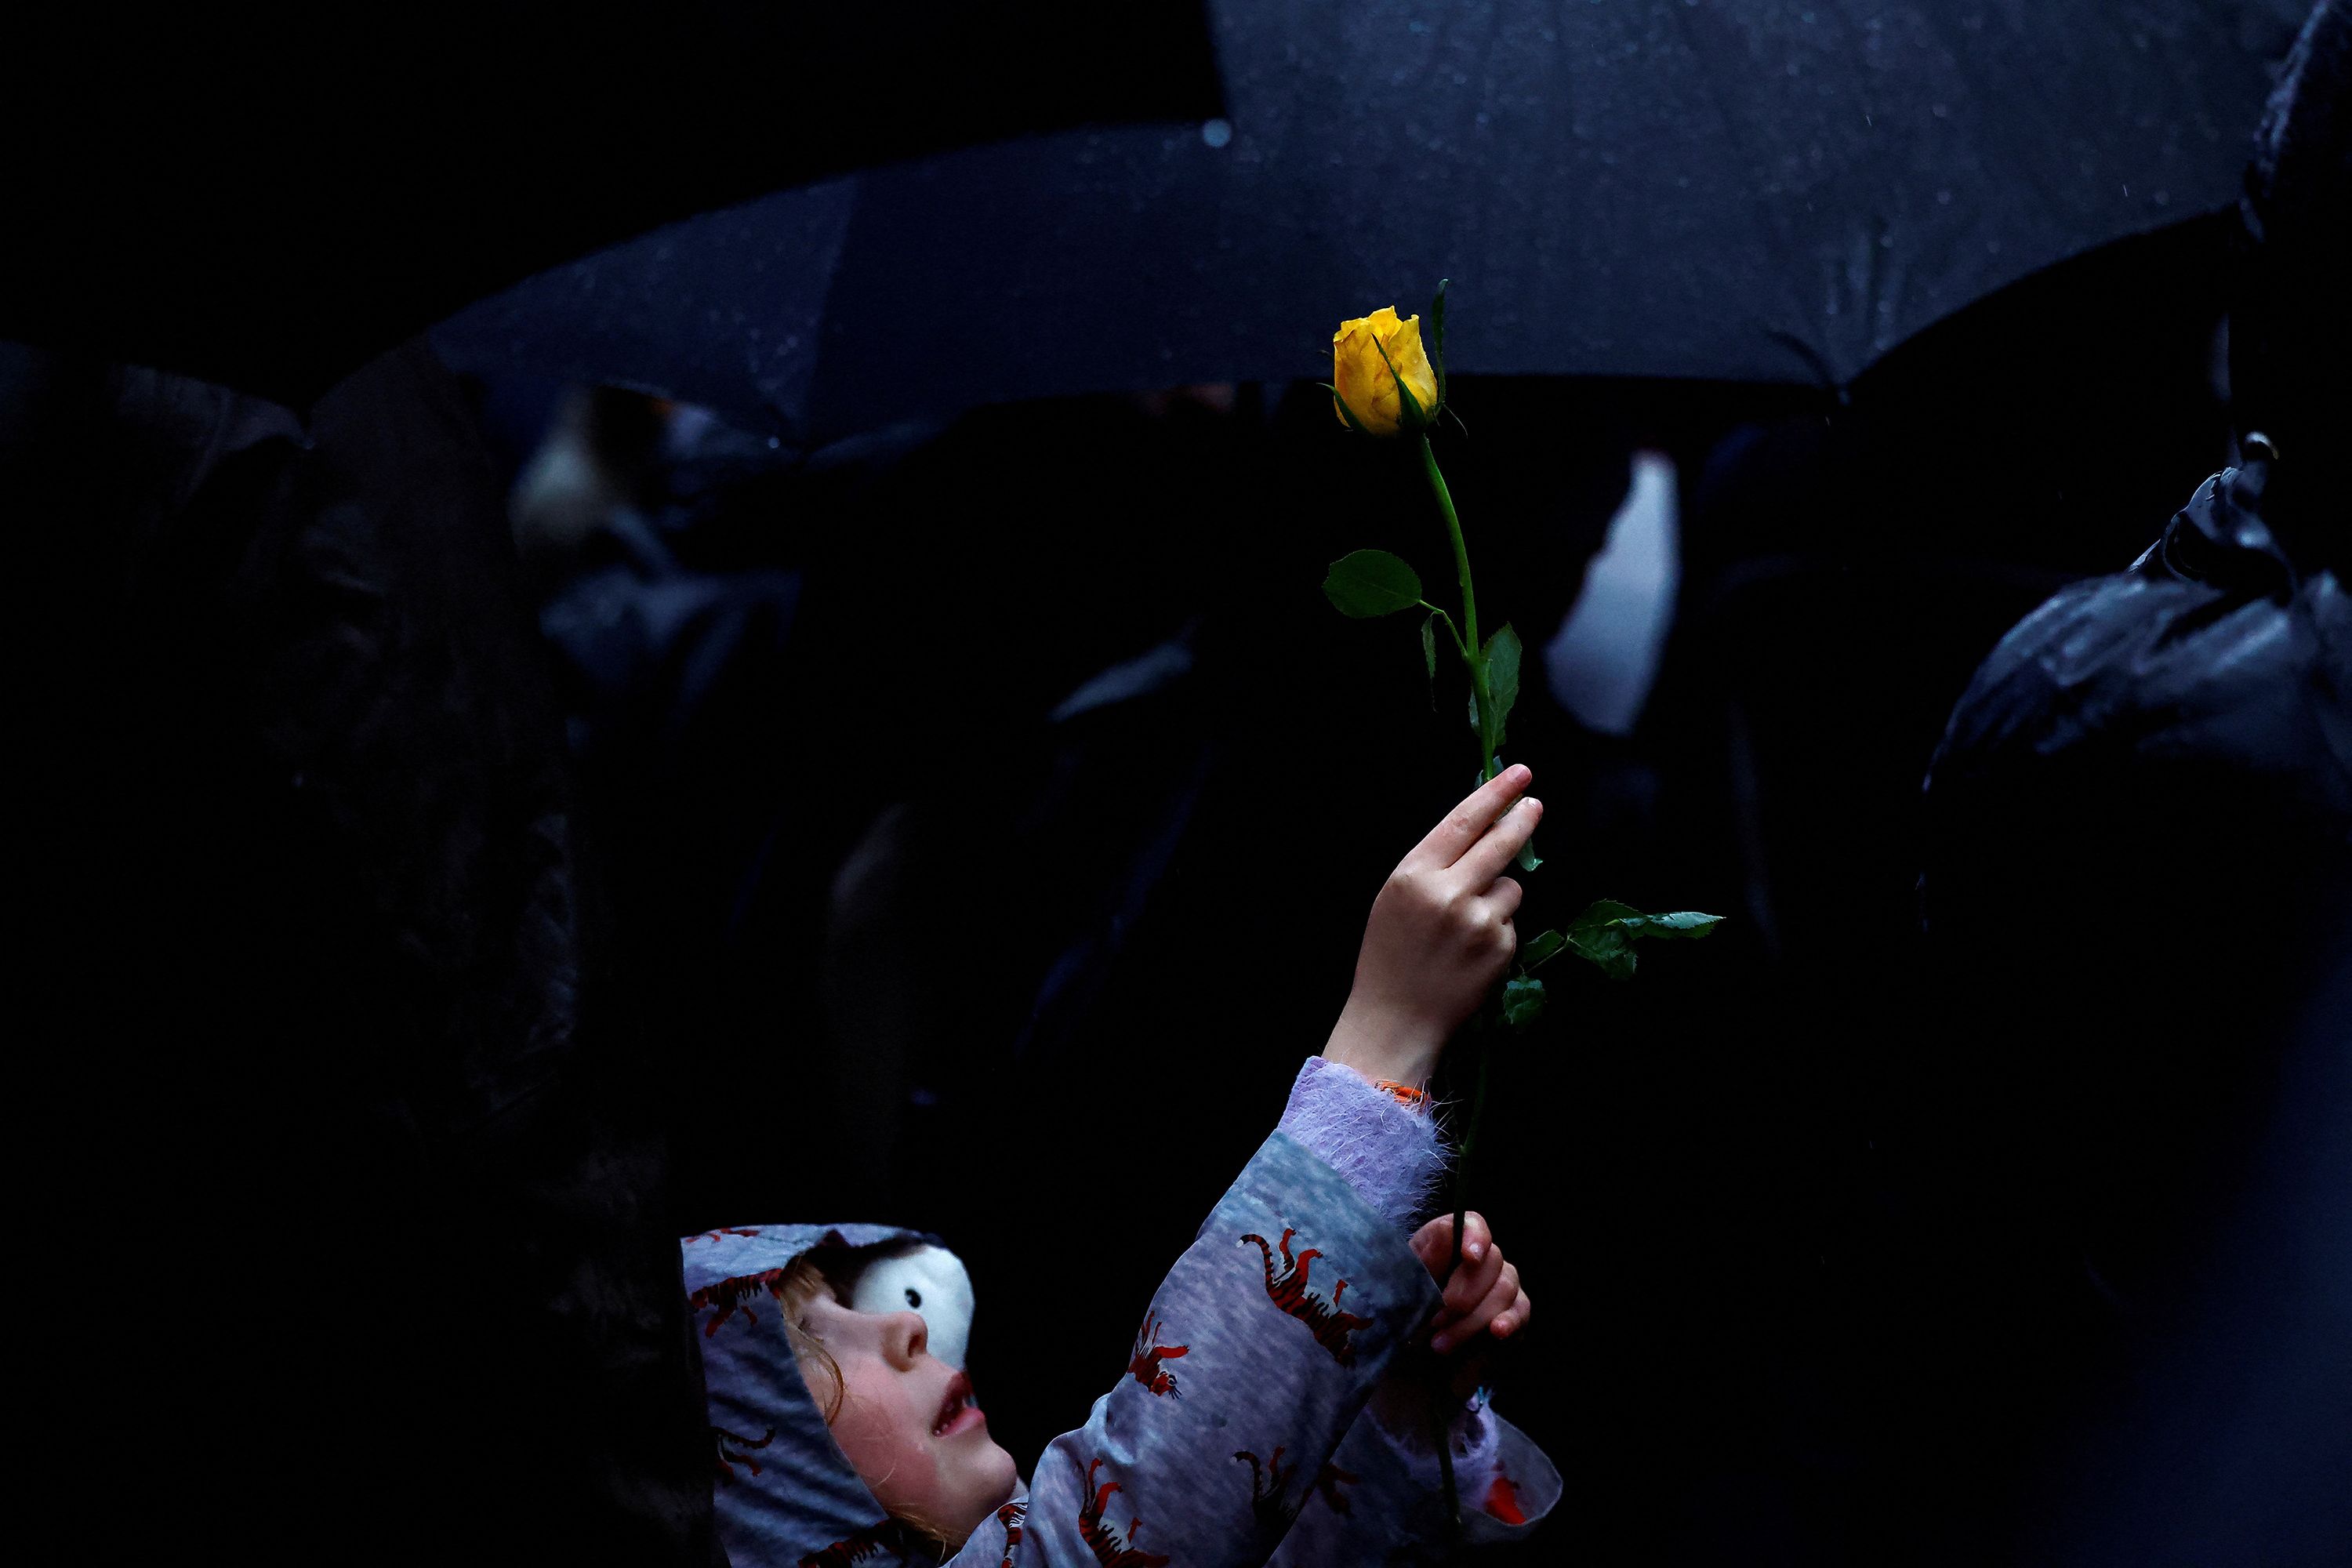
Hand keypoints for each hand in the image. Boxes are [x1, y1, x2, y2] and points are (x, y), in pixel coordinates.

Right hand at [1321, 766, 1540, 1087]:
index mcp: (1415, 875)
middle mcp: (1449, 894)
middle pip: (1500, 842)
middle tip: (1534, 804)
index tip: (1517, 774)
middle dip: (1521, 818)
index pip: (1463, 820)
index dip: (1495, 793)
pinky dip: (1498, 930)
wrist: (1396, 1018)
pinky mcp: (1500, 949)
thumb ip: (1434, 863)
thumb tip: (1481, 827)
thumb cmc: (1390, 955)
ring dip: (1498, 895)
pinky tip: (1471, 951)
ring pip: (1510, 886)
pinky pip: (1511, 921)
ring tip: (1465, 925)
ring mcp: (1479, 922)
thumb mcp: (1396, 896)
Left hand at [1410, 1211, 1528, 1399]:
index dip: (1475, 1236)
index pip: (1472, 1224)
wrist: (1405, 1371)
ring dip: (1473, 1318)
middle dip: (1464, 1293)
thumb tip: (1446, 1231)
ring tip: (1441, 1344)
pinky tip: (1496, 1332)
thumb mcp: (1399, 1291)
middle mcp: (1478, 1261)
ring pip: (1506, 1288)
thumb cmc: (1397, 1321)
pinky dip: (1509, 1321)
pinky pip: (1521, 1312)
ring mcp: (1499, 1287)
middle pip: (1492, 1260)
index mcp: (1445, 1245)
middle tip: (1436, 1320)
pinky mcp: (1512, 1315)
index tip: (1469, 1257)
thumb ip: (1424, 1261)